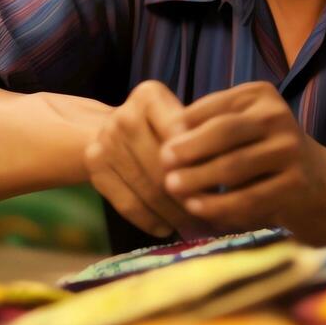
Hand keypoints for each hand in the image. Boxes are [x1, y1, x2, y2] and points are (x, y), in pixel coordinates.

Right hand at [84, 80, 209, 237]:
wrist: (113, 131)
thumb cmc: (162, 130)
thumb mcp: (184, 122)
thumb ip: (203, 142)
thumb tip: (232, 182)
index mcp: (149, 96)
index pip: (181, 135)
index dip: (203, 165)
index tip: (224, 189)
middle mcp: (123, 115)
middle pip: (163, 167)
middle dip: (190, 197)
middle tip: (214, 219)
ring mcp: (105, 141)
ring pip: (147, 189)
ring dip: (174, 214)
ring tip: (195, 227)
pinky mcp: (94, 167)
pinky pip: (127, 204)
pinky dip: (149, 221)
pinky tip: (166, 229)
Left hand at [157, 81, 325, 230]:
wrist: (315, 181)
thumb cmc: (259, 150)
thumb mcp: (238, 127)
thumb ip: (206, 128)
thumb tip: (166, 143)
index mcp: (259, 94)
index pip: (214, 106)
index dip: (184, 126)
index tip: (161, 144)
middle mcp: (277, 116)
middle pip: (224, 131)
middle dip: (190, 149)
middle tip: (163, 164)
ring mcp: (290, 149)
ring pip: (235, 166)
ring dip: (199, 178)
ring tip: (173, 187)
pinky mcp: (296, 183)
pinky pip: (249, 197)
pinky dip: (219, 204)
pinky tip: (197, 208)